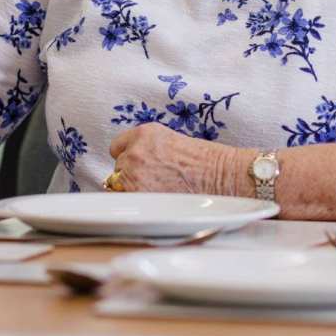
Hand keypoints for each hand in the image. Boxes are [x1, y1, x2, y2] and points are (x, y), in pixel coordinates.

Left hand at [108, 124, 248, 193]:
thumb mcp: (168, 139)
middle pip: (117, 168)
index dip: (128, 157)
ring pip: (120, 186)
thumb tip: (129, 162)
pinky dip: (137, 202)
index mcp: (142, 134)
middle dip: (131, 174)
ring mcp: (134, 174)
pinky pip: (127, 200)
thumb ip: (144, 147)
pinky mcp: (138, 194)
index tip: (138, 164)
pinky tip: (155, 200)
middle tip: (155, 179)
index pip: (117, 147)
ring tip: (158, 190)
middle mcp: (134, 152)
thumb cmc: (201, 160)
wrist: (218, 175)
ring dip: (133, 189)